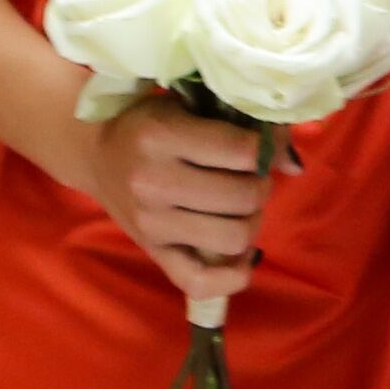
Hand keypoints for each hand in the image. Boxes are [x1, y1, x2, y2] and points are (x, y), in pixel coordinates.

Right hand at [77, 100, 274, 304]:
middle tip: (251, 178)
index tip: (261, 148)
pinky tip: (244, 256)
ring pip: (233, 237)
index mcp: (161, 136)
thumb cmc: (150, 122)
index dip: (265, 150)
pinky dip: (234, 276)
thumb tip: (295, 164)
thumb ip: (240, 126)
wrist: (95, 152)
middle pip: (243, 197)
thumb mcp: (187, 106)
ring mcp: (151, 223)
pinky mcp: (152, 252)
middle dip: (260, 186)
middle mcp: (153, 182)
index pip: (242, 152)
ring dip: (251, 222)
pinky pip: (200, 283)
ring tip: (242, 207)